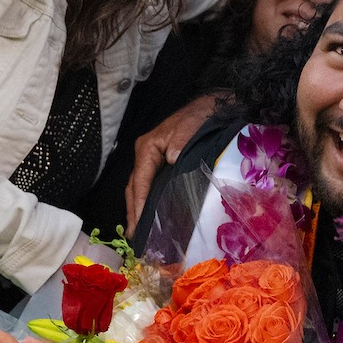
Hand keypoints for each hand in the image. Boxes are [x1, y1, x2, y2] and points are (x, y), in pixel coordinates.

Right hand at [124, 94, 219, 230]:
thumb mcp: (190, 125)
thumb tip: (172, 159)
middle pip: (134, 187)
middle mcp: (145, 154)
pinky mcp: (160, 163)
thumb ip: (180, 141)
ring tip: (137, 232)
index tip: (138, 223)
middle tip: (133, 236)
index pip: (139, 180)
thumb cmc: (199, 116)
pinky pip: (148, 186)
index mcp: (148, 147)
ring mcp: (151, 159)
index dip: (138, 203)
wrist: (210, 107)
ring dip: (136, 209)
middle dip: (132, 212)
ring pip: (138, 188)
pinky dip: (145, 202)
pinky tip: (148, 216)